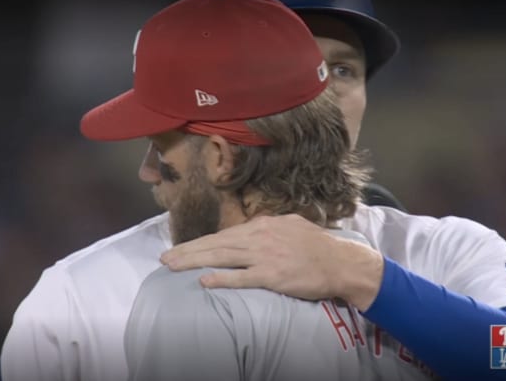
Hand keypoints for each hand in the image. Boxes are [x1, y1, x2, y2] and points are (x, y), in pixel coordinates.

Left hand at [160, 214, 383, 310]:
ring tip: (172, 267)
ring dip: (194, 261)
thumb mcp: (292, 226)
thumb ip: (270, 228)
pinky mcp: (273, 275)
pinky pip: (242, 277)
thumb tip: (253, 230)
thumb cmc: (318, 246)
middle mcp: (260, 236)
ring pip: (222, 256)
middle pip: (217, 243)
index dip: (201, 242)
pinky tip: (204, 280)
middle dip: (188, 251)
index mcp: (264, 225)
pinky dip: (222, 278)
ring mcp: (265, 255)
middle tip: (165, 259)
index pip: (225, 234)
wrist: (340, 262)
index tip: (182, 249)